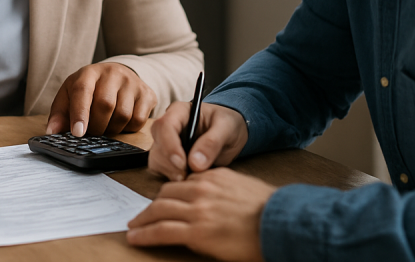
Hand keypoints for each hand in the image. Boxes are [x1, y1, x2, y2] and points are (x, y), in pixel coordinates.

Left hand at [45, 62, 156, 136]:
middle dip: (96, 126)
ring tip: (105, 126)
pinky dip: (127, 129)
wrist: (118, 75)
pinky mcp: (147, 93)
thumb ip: (60, 113)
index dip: (80, 114)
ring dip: (111, 129)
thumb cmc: (90, 89)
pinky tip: (120, 124)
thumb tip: (52, 132)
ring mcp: (132, 82)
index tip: (77, 133)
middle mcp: (112, 73)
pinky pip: (138, 120)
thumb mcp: (70, 95)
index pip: (83, 91)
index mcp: (89, 73)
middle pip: (105, 105)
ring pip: (123, 115)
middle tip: (91, 132)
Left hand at [126, 168, 274, 260]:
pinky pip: (161, 230)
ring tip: (134, 228)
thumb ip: (222, 189)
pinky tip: (136, 237)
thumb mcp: (242, 188)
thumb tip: (212, 199)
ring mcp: (197, 209)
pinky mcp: (196, 230)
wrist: (280, 223)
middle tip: (143, 215)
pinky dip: (145, 234)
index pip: (183, 181)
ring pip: (158, 210)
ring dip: (142, 220)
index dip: (170, 194)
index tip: (163, 202)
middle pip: (166, 194)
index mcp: (213, 176)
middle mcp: (201, 188)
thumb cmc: (269, 210)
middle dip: (152, 205)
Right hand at [149, 101, 248, 180]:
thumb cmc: (228, 124)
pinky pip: (160, 170)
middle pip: (157, 144)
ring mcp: (165, 143)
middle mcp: (168, 126)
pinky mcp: (167, 158)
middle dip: (169, 163)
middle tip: (187, 175)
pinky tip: (186, 180)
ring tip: (189, 178)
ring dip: (169, 172)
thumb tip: (195, 163)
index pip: (165, 125)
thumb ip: (212, 142)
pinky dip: (170, 177)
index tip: (182, 164)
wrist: (231, 133)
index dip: (170, 145)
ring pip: (155, 159)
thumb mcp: (226, 128)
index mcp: (180, 111)